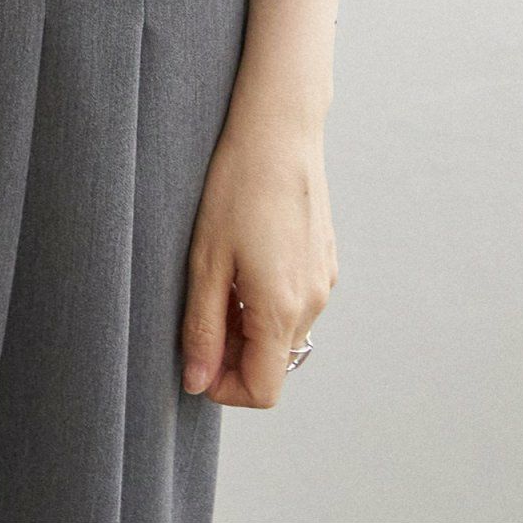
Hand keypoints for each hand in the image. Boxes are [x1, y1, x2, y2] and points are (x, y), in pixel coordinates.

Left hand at [179, 106, 336, 406]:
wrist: (279, 131)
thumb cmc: (236, 188)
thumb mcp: (205, 261)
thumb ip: (203, 328)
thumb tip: (197, 383)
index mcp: (281, 309)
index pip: (263, 390)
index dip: (225, 387)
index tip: (197, 359)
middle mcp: (312, 303)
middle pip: (274, 363)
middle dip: (234, 353)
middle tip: (200, 309)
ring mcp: (324, 281)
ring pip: (284, 332)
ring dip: (250, 325)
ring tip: (220, 274)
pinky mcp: (326, 260)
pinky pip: (297, 301)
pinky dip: (268, 300)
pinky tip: (246, 255)